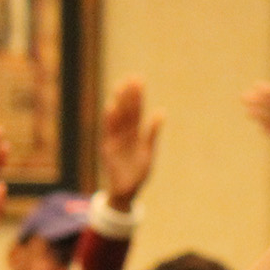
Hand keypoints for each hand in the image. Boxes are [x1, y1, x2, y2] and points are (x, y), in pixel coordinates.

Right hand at [100, 78, 162, 208]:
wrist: (126, 191)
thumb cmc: (138, 173)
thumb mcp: (148, 152)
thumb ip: (152, 133)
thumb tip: (161, 112)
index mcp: (135, 135)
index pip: (136, 112)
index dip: (138, 97)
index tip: (139, 80)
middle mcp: (124, 135)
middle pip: (127, 111)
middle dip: (129, 95)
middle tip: (132, 77)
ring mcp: (115, 140)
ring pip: (117, 118)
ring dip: (119, 103)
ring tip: (120, 87)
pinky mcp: (107, 148)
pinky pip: (108, 131)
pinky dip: (110, 120)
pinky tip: (111, 107)